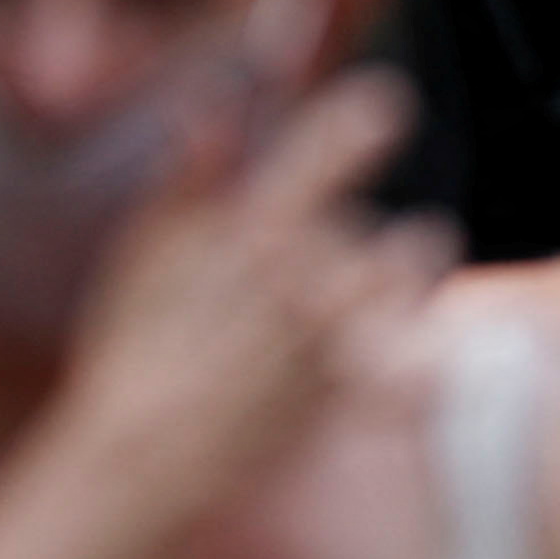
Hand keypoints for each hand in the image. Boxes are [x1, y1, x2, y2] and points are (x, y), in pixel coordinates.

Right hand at [53, 73, 448, 535]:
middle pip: (375, 224)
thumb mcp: (145, 252)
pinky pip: (423, 352)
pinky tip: (394, 359)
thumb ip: (189, 178)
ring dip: (391, 283)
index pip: (332, 146)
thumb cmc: (136, 349)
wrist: (147, 453)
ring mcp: (341, 330)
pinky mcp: (361, 388)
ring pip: (408, 272)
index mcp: (255, 228)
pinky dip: (418, 354)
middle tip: (311, 275)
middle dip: (351, 244)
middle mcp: (309, 271)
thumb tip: (213, 112)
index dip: (365, 117)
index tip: (383, 105)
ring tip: (341, 313)